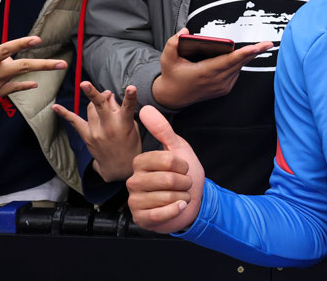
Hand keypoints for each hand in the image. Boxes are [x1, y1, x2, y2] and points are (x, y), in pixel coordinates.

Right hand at [0, 37, 66, 121]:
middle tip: (62, 63)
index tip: (37, 39)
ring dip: (37, 73)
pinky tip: (34, 84)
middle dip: (44, 65)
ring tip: (56, 67)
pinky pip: (11, 90)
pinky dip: (23, 86)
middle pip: (23, 67)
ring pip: (19, 78)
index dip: (23, 43)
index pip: (6, 50)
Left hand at [53, 82, 140, 181]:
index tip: (131, 87)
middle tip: (85, 83)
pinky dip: (65, 113)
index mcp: (125, 124)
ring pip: (91, 108)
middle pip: (100, 106)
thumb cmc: (130, 144)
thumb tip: (108, 95)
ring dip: (96, 99)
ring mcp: (96, 132)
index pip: (129, 107)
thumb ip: (120, 110)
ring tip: (104, 99)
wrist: (120, 167)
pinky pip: (74, 122)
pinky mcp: (87, 137)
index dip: (131, 97)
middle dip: (92, 93)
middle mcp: (109, 127)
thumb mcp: (132, 127)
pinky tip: (55, 107)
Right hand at [127, 105, 204, 233]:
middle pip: (167, 179)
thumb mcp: (178, 149)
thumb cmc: (184, 175)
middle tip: (183, 184)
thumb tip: (145, 108)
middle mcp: (133, 181)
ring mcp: (135, 201)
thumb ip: (162, 130)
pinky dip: (176, 210)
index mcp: (140, 163)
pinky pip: (161, 214)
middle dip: (184, 182)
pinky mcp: (141, 218)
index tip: (183, 168)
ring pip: (166, 197)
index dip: (182, 165)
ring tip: (179, 196)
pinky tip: (178, 207)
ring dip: (182, 197)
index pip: (165, 159)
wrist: (192, 202)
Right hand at [152, 29, 273, 108]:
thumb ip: (173, 43)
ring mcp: (222, 86)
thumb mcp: (167, 58)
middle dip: (255, 52)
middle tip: (268, 43)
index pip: (229, 61)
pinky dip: (238, 64)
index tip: (257, 47)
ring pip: (238, 68)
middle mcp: (216, 81)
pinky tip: (241, 56)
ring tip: (258, 47)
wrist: (173, 96)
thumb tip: (185, 31)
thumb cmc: (172, 75)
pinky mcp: (224, 89)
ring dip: (246, 57)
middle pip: (239, 63)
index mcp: (205, 73)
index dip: (244, 53)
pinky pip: (235, 73)